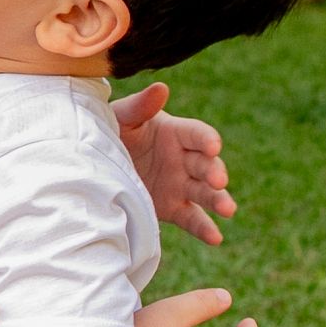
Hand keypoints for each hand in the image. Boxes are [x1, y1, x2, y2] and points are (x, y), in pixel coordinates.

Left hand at [112, 82, 235, 245]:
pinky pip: (193, 219)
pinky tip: (216, 238)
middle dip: (214, 172)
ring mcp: (181, 185)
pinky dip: (205, 229)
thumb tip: (161, 88)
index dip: (206, 139)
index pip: (198, 135)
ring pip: (205, 193)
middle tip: (218, 180)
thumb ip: (141, 106)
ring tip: (228, 210)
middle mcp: (184, 159)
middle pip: (206, 165)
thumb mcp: (122, 118)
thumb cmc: (113, 131)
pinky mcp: (173, 207)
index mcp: (176, 133)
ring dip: (218, 200)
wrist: (97, 164)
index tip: (213, 146)